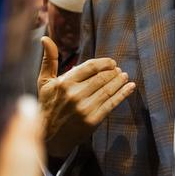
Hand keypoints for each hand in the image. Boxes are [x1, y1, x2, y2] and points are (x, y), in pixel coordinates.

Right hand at [38, 37, 135, 157]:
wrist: (48, 137)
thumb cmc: (47, 106)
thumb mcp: (44, 82)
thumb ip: (49, 59)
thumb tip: (45, 38)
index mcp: (64, 82)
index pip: (90, 66)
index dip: (104, 63)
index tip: (111, 63)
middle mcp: (75, 94)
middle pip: (102, 77)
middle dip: (114, 72)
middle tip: (119, 70)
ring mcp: (84, 108)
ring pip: (108, 89)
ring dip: (120, 81)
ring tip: (125, 76)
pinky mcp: (92, 120)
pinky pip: (112, 103)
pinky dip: (123, 94)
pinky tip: (130, 87)